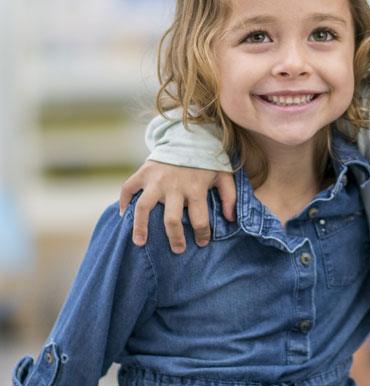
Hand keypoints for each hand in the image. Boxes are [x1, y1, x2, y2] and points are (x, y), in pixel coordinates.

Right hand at [119, 160, 235, 252]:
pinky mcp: (143, 172)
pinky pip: (128, 189)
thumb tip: (230, 219)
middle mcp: (174, 186)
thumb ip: (230, 196)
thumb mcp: (224, 175)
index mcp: (196, 188)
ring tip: (140, 243)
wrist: (188, 136)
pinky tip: (124, 216)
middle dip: (175, 238)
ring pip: (144, 207)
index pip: (200, 219)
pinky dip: (123, 202)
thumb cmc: (207, 160)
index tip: (202, 243)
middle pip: (172, 219)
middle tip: (178, 250)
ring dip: (140, 227)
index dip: (202, 233)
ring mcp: (156, 180)